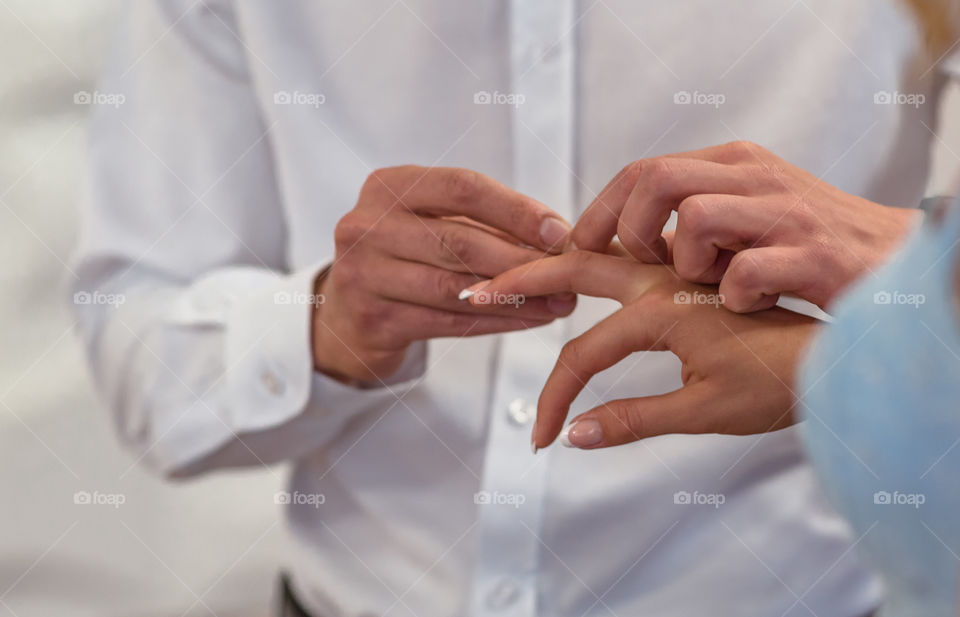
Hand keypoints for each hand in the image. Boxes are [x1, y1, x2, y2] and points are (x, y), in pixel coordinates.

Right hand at [314, 166, 575, 381]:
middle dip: (521, 258)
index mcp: (387, 186)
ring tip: (560, 302)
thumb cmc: (405, 256)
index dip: (516, 210)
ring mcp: (362, 275)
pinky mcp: (373, 319)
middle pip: (459, 240)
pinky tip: (530, 320)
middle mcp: (366, 226)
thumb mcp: (430, 221)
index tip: (560, 231)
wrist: (347, 311)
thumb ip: (482, 222)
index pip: (461, 188)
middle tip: (569, 273)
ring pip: (455, 287)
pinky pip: (448, 323)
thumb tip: (558, 236)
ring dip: (516, 296)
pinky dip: (496, 322)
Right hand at [465, 250, 817, 449]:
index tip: (541, 435)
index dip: (554, 398)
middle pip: (575, 267)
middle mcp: (662, 280)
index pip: (581, 355)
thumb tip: (577, 433)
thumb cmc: (780, 381)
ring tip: (519, 265)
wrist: (834, 355)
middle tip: (480, 288)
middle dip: (522, 278)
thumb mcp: (704, 411)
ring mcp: (677, 271)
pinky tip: (584, 261)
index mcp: (660, 312)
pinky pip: (631, 254)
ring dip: (557, 258)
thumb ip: (634, 418)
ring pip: (603, 251)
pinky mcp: (691, 273)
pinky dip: (596, 256)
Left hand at [572, 141, 920, 311]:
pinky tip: (755, 304)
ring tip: (712, 285)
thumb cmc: (806, 249)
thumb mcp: (745, 217)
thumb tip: (617, 240)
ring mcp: (785, 215)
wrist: (893, 264)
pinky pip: (746, 273)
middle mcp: (755, 179)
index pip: (643, 170)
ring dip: (688, 263)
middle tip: (632, 269)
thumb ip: (690, 215)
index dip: (601, 211)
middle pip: (656, 179)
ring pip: (696, 218)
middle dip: (626, 231)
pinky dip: (738, 296)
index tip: (577, 247)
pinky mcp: (813, 257)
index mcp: (734, 166)